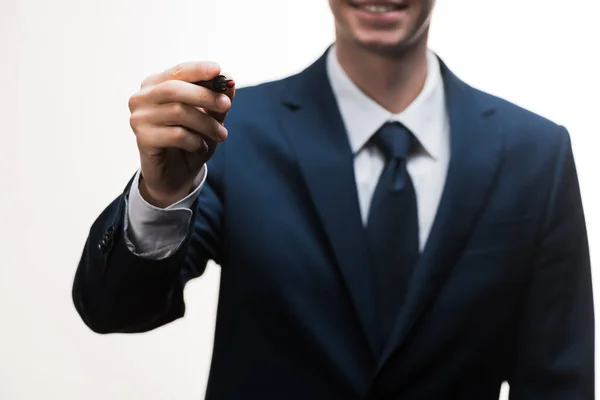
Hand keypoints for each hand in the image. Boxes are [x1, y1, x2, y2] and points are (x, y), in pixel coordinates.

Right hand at [128, 61, 234, 206]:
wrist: (176, 175)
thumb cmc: (191, 141)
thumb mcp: (209, 118)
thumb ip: (217, 99)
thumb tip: (229, 80)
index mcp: (156, 85)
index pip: (178, 72)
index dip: (198, 70)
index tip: (218, 70)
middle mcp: (142, 98)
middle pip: (174, 89)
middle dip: (205, 96)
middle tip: (226, 105)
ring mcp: (139, 118)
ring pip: (178, 112)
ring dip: (206, 123)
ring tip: (221, 134)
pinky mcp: (143, 139)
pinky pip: (176, 135)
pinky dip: (195, 141)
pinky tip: (200, 147)